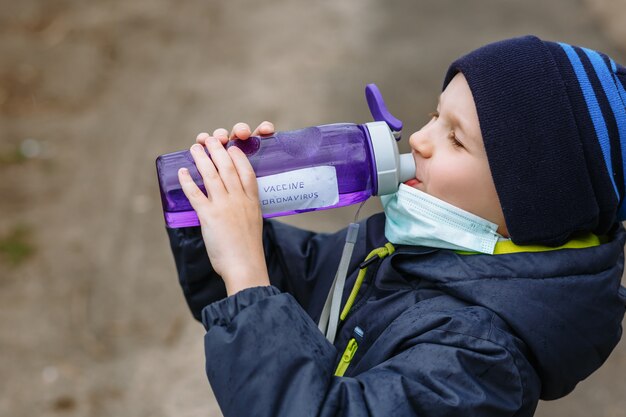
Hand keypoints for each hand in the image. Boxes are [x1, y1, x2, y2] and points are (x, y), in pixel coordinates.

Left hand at [178, 121, 274, 295]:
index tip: (232, 147)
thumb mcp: (254, 223)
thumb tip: (234, 203)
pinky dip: (188, 181)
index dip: (238, 156)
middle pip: (227, 167)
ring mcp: (224, 206)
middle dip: (218, 150)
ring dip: (201, 158)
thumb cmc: (248, 249)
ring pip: (211, 175)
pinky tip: (183, 172)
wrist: (245, 266)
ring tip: (194, 147)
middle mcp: (239, 200)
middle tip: (210, 139)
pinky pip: (196, 194)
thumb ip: (245, 209)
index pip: (247, 171)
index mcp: (253, 201)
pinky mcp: (209, 217)